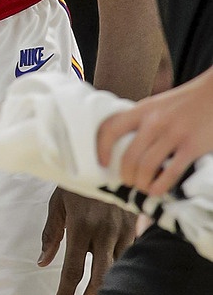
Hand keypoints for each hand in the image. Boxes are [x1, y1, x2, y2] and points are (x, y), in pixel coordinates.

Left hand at [39, 187, 130, 294]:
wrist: (105, 158)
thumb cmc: (74, 180)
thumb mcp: (57, 203)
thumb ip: (50, 234)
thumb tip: (42, 262)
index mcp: (80, 225)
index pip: (72, 267)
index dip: (66, 290)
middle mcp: (103, 231)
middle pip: (100, 275)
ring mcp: (123, 230)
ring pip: (118, 268)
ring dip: (107, 285)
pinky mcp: (135, 226)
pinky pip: (129, 254)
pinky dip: (120, 267)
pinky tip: (112, 273)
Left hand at [96, 69, 212, 196]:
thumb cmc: (183, 102)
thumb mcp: (156, 105)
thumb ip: (141, 120)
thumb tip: (123, 142)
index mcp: (142, 110)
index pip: (111, 129)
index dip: (102, 149)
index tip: (102, 163)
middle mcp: (154, 122)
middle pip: (129, 156)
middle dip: (126, 175)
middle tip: (128, 182)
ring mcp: (173, 134)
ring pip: (147, 166)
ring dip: (142, 182)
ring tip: (143, 188)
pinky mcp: (192, 146)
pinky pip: (172, 171)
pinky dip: (161, 185)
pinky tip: (157, 191)